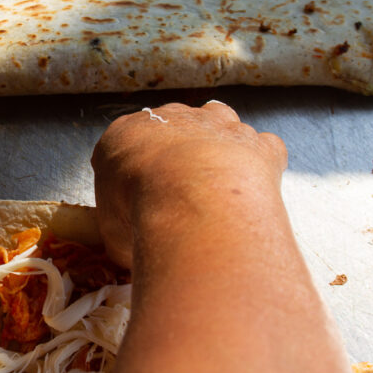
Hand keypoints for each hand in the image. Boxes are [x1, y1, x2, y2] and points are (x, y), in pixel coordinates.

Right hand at [90, 101, 286, 267]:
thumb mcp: (109, 232)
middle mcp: (171, 119)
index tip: (139, 199)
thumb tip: (127, 252)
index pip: (125, 143)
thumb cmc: (140, 213)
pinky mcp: (256, 142)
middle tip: (178, 196)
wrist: (193, 199)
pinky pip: (262, 145)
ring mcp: (217, 124)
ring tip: (216, 189)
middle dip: (176, 154)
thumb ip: (118, 232)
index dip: (133, 171)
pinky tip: (253, 189)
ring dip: (219, 148)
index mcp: (124, 135)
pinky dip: (261, 163)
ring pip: (220, 124)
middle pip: (174, 127)